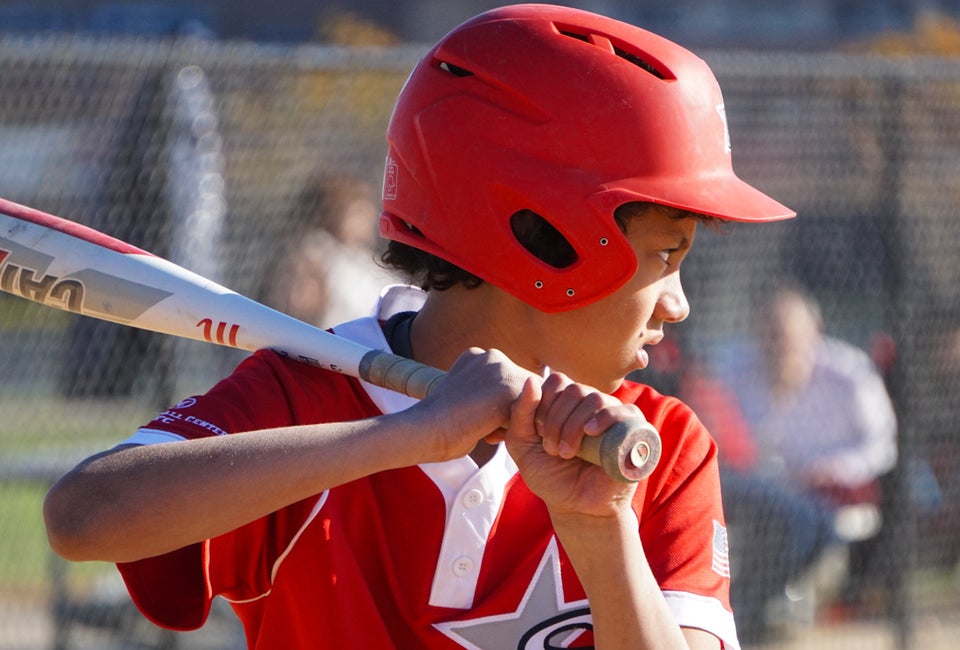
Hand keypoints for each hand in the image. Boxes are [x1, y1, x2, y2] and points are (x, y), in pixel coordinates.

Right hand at [403, 347, 530, 461]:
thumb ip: (488, 397)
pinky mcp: (509, 387)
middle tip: (485, 430)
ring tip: (486, 431)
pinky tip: (491, 433)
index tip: (477, 421)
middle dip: (510, 414)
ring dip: (513, 421)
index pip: (509, 385)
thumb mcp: (467, 401)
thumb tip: (509, 408)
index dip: (500, 410)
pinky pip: (529, 415)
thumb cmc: (443, 428)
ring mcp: (502, 368)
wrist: (426, 431)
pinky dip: (514, 430)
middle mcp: (492, 355)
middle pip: (522, 392)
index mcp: (480, 356)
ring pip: (528, 403)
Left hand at [504, 372, 642, 518]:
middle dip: (557, 419)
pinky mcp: (634, 432)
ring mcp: (614, 417)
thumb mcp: (523, 445)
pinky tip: (591, 433)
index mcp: (567, 403)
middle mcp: (591, 405)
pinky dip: (606, 418)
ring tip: (567, 453)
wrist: (578, 508)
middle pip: (574, 389)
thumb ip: (520, 413)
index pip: (557, 381)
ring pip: (595, 398)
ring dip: (575, 425)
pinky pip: (626, 411)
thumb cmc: (551, 476)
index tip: (538, 433)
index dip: (544, 403)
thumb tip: (530, 379)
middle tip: (552, 449)